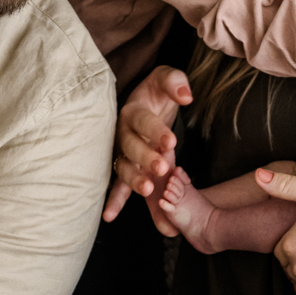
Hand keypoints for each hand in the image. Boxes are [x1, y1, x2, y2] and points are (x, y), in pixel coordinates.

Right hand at [103, 67, 192, 224]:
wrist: (145, 102)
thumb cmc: (156, 92)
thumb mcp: (166, 78)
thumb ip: (175, 82)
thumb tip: (186, 95)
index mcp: (132, 110)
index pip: (143, 121)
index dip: (155, 131)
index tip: (171, 142)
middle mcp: (123, 133)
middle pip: (131, 147)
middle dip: (145, 158)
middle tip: (162, 167)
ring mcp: (122, 153)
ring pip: (124, 168)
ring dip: (133, 180)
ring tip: (147, 190)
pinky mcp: (126, 169)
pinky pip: (119, 186)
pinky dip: (114, 201)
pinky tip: (110, 216)